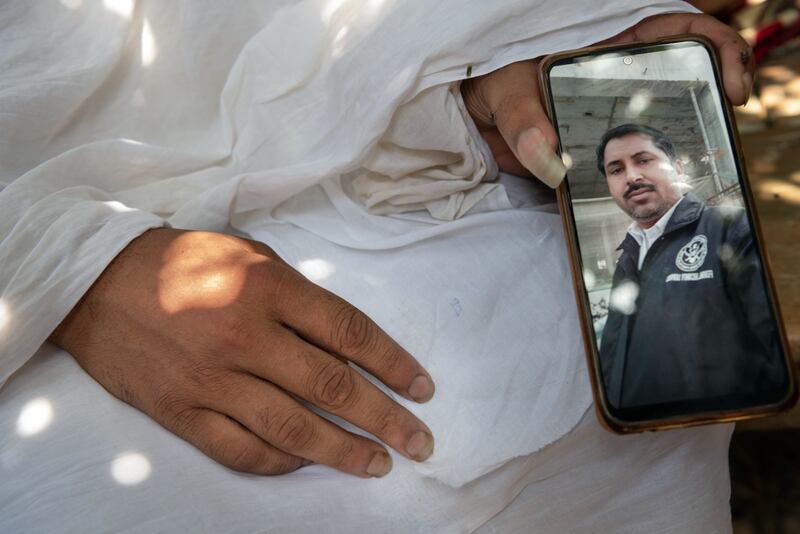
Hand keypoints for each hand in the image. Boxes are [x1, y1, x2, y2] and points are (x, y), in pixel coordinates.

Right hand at [50, 228, 434, 477]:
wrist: (96, 282)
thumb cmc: (182, 261)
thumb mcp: (248, 255)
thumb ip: (296, 294)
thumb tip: (344, 338)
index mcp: (269, 288)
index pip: (349, 332)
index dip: (394, 363)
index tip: (422, 388)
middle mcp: (247, 337)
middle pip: (333, 386)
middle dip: (386, 418)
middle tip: (420, 441)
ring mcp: (212, 380)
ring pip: (293, 428)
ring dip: (344, 451)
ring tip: (378, 464)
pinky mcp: (181, 412)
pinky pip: (240, 450)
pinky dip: (280, 463)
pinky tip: (307, 464)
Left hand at [462, 13, 754, 185]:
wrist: (467, 120)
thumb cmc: (488, 85)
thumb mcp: (505, 90)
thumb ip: (525, 122)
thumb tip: (551, 166)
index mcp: (606, 44)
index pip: (676, 29)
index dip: (714, 45)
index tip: (729, 79)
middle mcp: (618, 78)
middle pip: (685, 75)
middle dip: (717, 90)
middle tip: (728, 119)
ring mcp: (610, 116)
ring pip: (666, 120)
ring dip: (689, 138)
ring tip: (706, 161)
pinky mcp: (596, 151)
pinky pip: (631, 161)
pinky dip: (647, 175)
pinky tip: (660, 190)